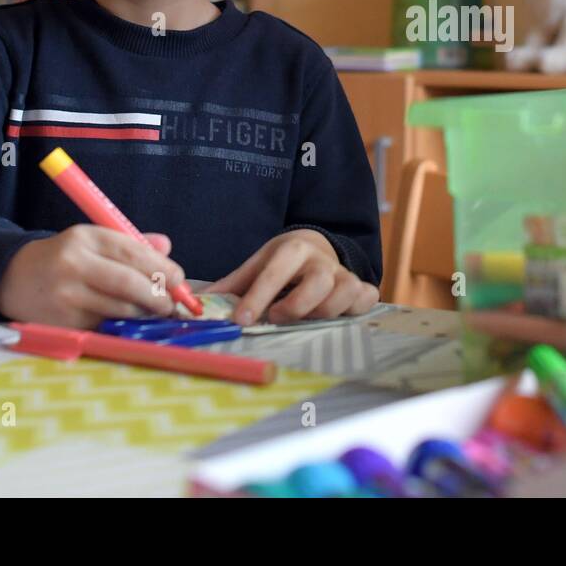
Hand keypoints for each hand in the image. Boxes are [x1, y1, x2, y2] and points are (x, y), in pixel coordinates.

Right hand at [0, 225, 184, 327]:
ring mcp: (66, 296)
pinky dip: (119, 324)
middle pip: (129, 283)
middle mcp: (74, 265)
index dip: (162, 268)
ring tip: (152, 312)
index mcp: (86, 238)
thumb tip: (167, 247)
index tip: (178, 279)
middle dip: (158, 296)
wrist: (13, 279)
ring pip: (120, 308)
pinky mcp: (61, 322)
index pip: (134, 252)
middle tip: (171, 303)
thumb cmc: (65, 259)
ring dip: (143, 313)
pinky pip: (103, 324)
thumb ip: (132, 244)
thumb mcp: (94, 242)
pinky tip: (124, 321)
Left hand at [205, 228, 378, 325]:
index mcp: (294, 248)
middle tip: (275, 318)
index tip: (242, 319)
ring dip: (323, 311)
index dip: (258, 296)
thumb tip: (199, 303)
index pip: (276, 271)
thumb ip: (233, 285)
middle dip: (295, 305)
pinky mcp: (361, 288)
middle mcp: (323, 260)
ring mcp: (345, 274)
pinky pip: (367, 298)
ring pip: (345, 293)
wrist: (316, 246)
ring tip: (303, 319)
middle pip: (318, 282)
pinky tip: (337, 316)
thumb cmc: (283, 262)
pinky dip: (355, 309)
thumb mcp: (258, 264)